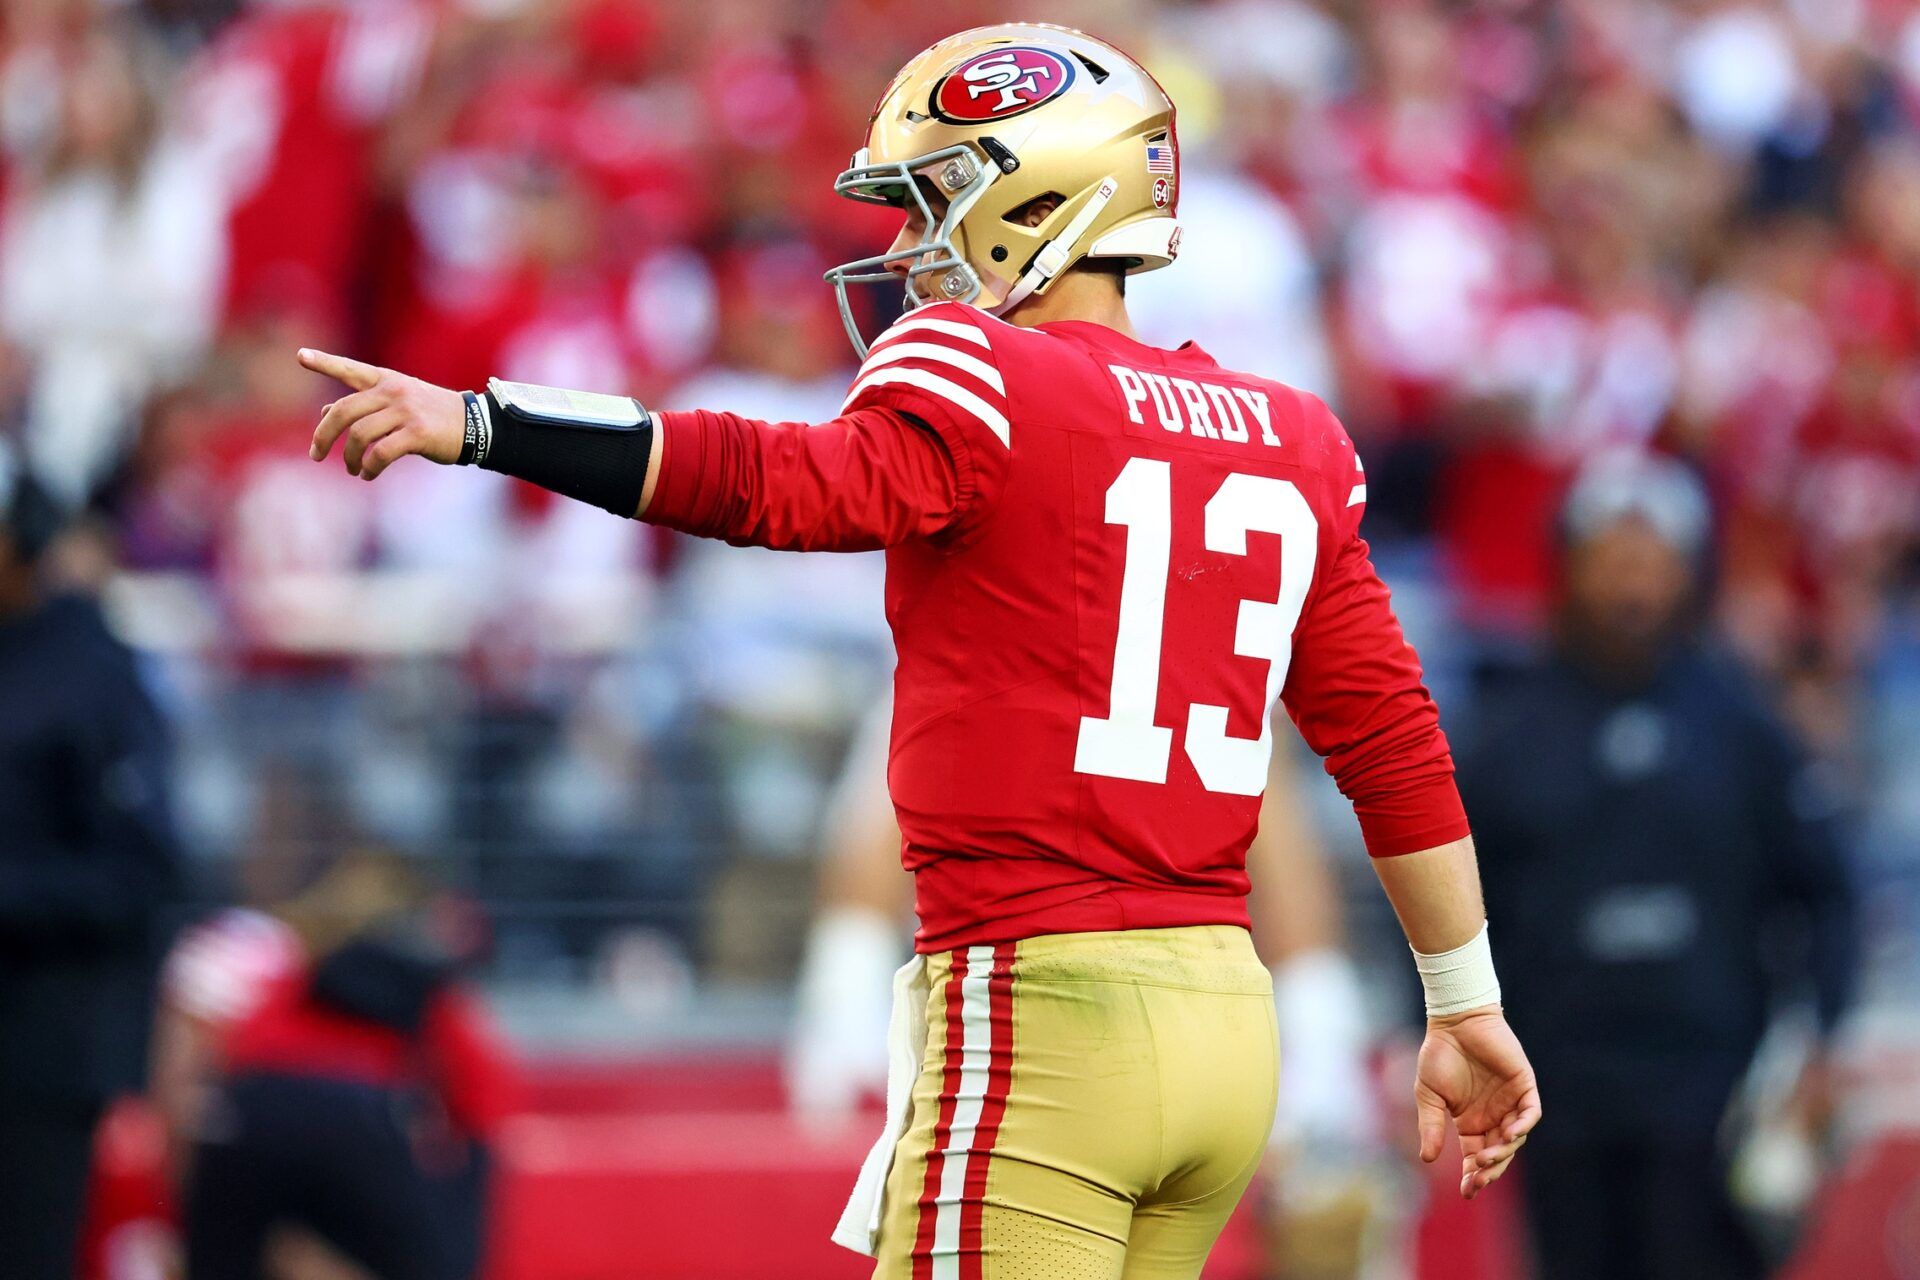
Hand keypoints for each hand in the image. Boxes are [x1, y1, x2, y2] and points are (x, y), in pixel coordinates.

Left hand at [299, 348, 465, 479]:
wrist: (475, 425)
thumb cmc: (432, 415)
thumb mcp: (398, 403)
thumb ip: (363, 406)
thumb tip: (324, 412)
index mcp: (387, 379)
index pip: (350, 369)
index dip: (325, 363)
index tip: (301, 356)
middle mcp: (393, 391)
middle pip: (344, 410)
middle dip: (323, 435)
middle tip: (315, 454)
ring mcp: (406, 411)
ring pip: (359, 435)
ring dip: (349, 457)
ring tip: (351, 469)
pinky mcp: (417, 433)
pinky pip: (381, 453)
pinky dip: (369, 468)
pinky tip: (367, 475)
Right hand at [1414, 1007, 1540, 1199]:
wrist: (1454, 1022)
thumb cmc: (1438, 1055)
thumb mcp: (1428, 1095)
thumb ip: (1431, 1126)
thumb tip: (1427, 1160)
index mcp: (1470, 1123)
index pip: (1476, 1158)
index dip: (1474, 1176)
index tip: (1467, 1192)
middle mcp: (1493, 1117)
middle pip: (1498, 1154)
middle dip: (1490, 1171)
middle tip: (1479, 1180)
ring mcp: (1509, 1103)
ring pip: (1515, 1138)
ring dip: (1503, 1152)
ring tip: (1486, 1159)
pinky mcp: (1523, 1086)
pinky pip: (1530, 1112)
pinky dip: (1523, 1126)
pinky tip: (1509, 1135)